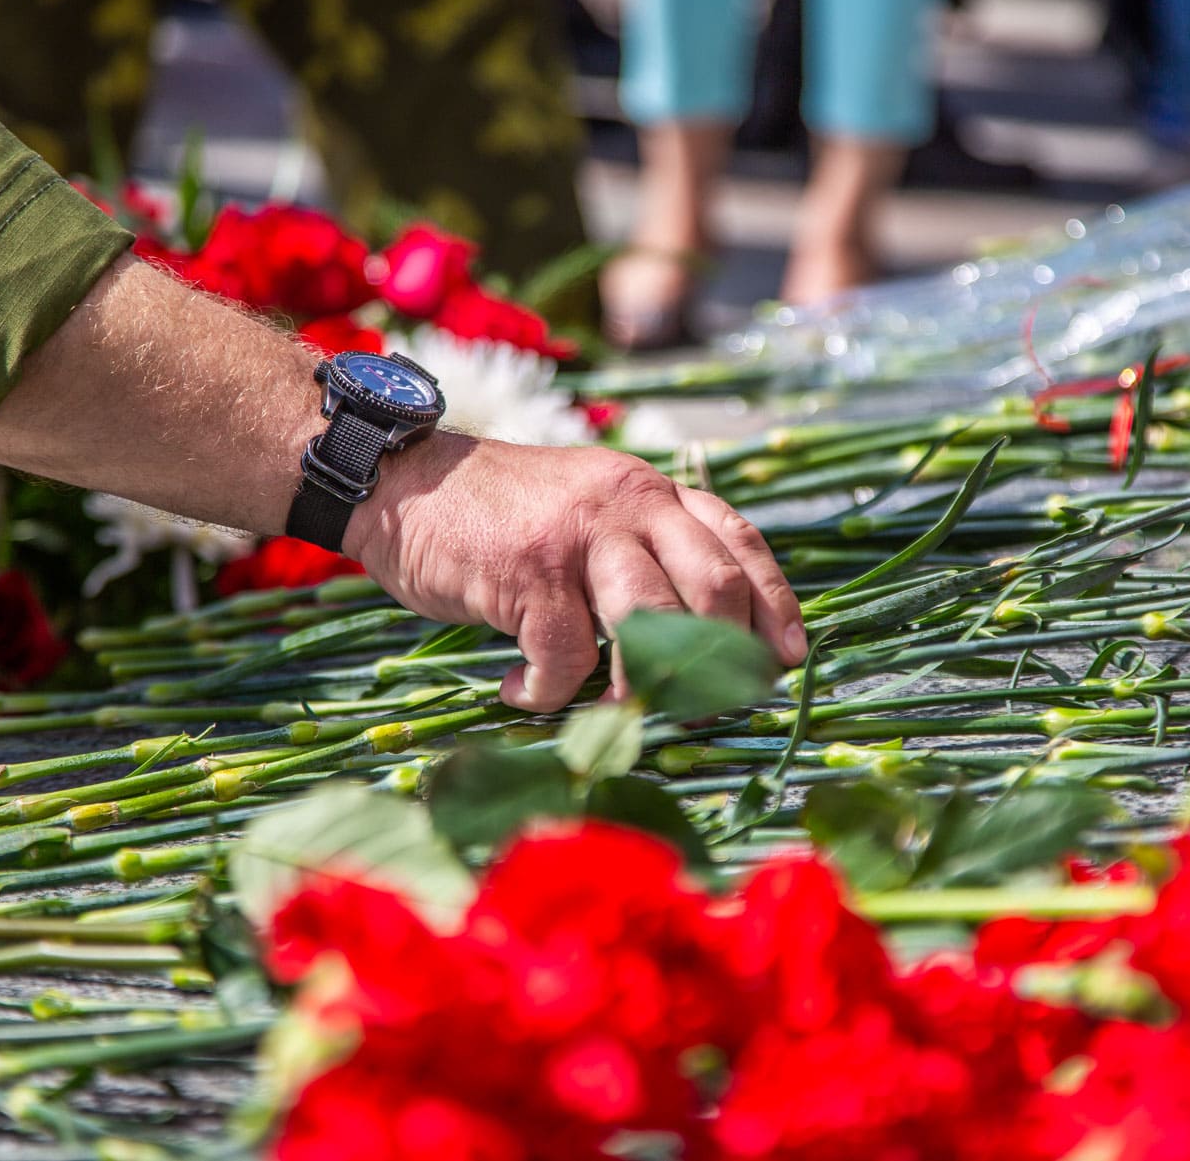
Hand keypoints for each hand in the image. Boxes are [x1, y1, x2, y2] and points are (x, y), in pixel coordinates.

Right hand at [345, 432, 807, 711]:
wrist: (401, 481)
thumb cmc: (499, 516)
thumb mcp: (589, 510)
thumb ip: (643, 550)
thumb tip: (698, 637)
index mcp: (651, 490)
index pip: (739, 542)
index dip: (775, 605)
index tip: (789, 657)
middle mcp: (628, 502)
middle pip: (715, 586)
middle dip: (725, 658)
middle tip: (710, 706)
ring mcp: (580, 534)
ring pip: (652, 623)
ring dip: (645, 684)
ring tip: (623, 708)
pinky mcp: (529, 570)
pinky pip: (568, 654)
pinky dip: (549, 691)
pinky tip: (521, 690)